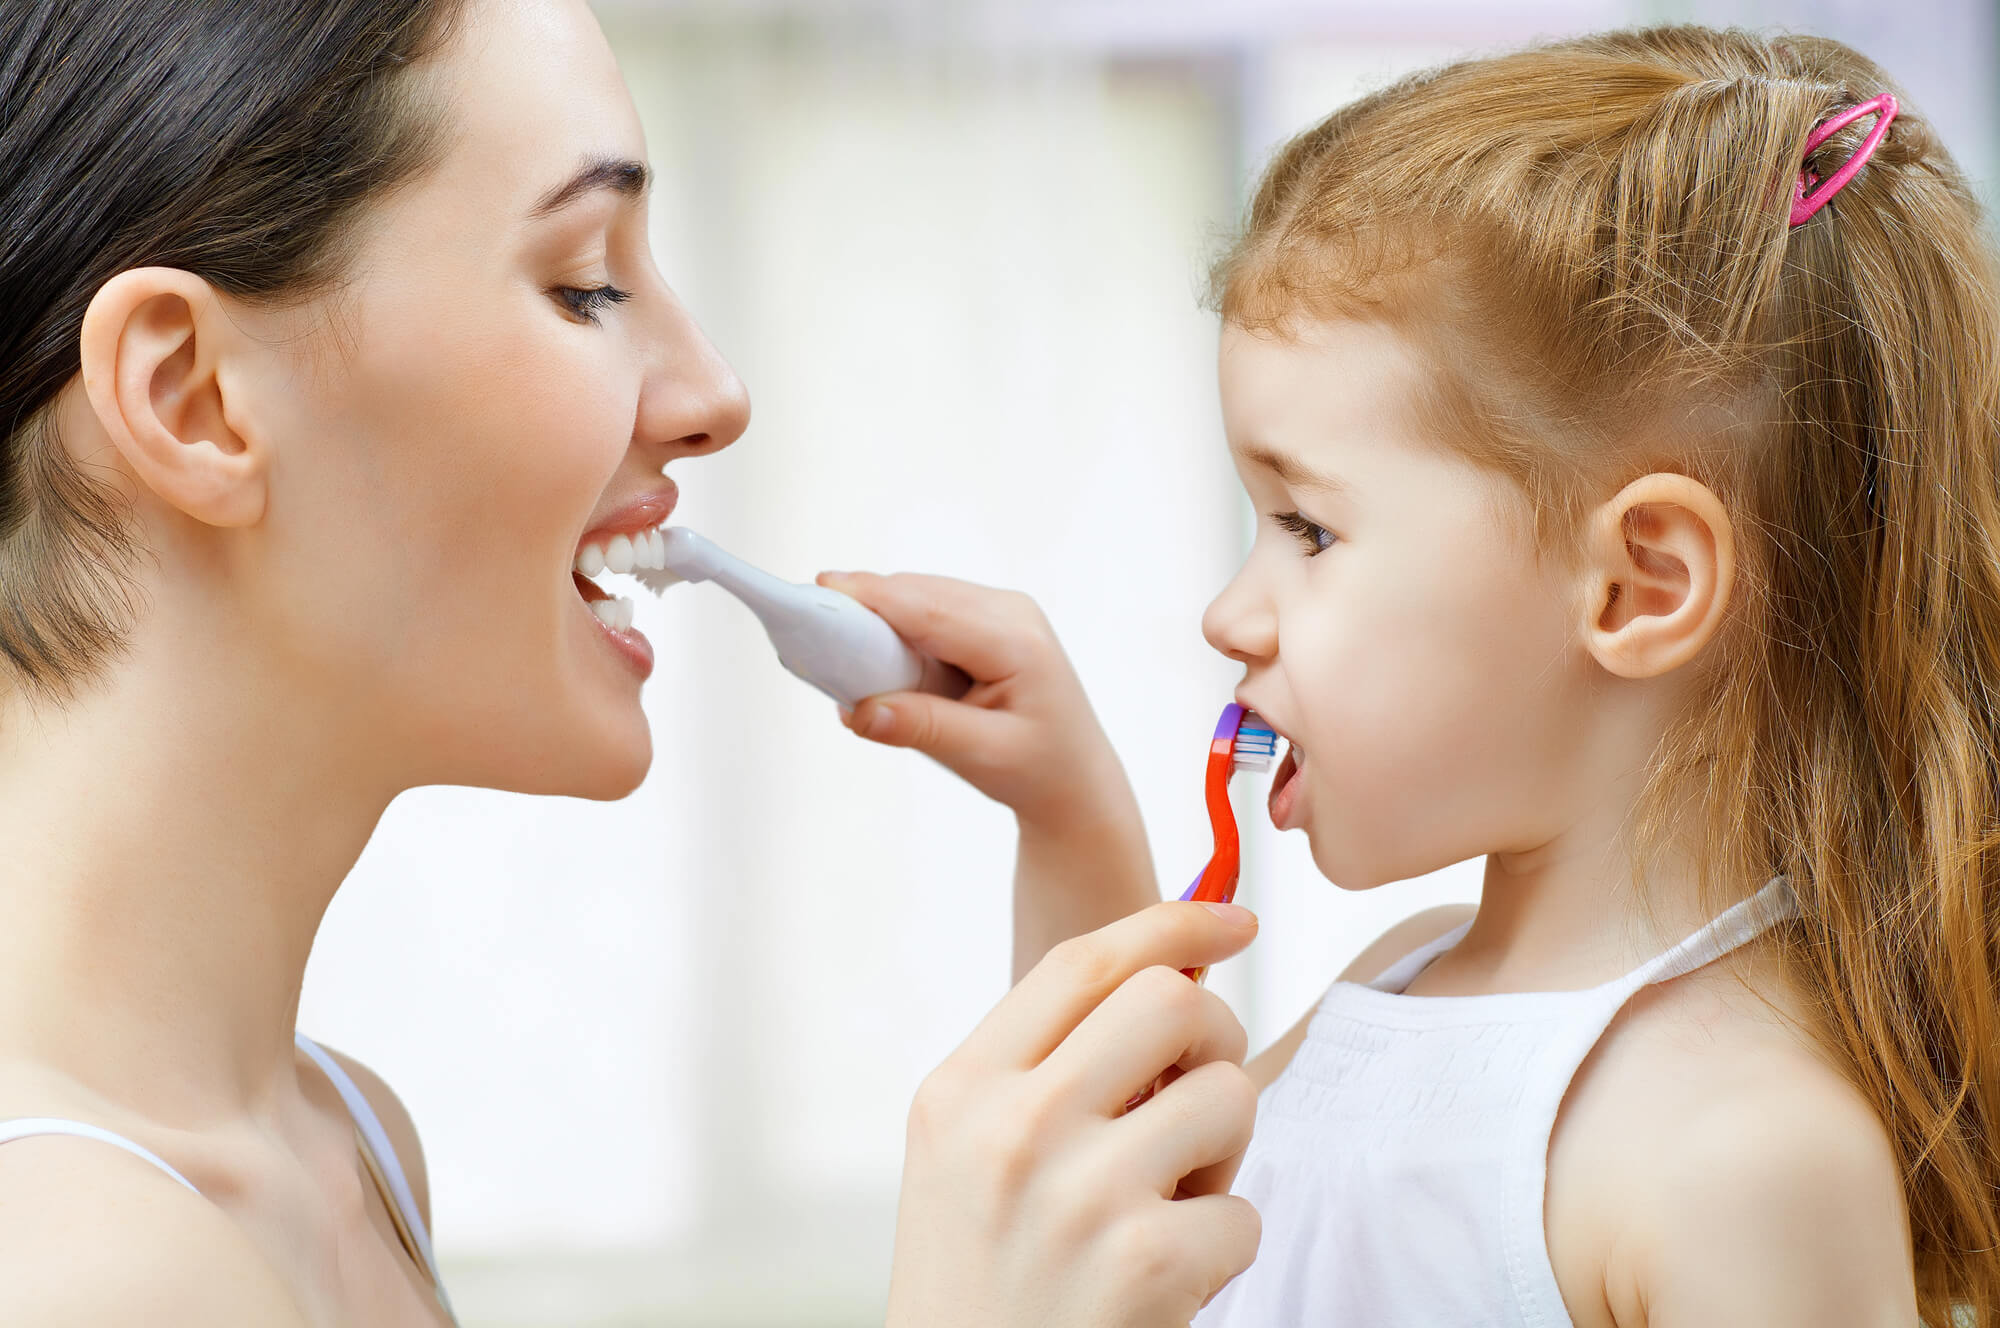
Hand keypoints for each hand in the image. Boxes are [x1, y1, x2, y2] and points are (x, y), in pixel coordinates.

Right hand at [816, 572, 1136, 838]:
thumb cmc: (1038, 770)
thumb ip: (921, 727)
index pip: (929, 609)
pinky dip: (895, 627)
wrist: (1075, 780)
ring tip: (833, 643)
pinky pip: (928, 610)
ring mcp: (1002, 612)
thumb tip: (858, 710)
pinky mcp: (987, 621)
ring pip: (920, 597)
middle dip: (864, 607)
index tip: (820, 590)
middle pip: (919, 594)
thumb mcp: (981, 755)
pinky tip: (871, 653)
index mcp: (1016, 641)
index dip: (872, 597)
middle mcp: (1011, 613)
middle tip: (807, 623)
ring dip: (878, 617)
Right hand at [885, 900, 1262, 1327]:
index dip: (1173, 920)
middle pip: (1172, 1000)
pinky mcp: (1148, 1265)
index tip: (1233, 918)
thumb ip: (1045, 1063)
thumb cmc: (978, 1276)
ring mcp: (1082, 1194)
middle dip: (1213, 1034)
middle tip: (1196, 1089)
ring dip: (1222, 1150)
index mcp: (963, 1089)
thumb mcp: (965, 1152)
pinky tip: (1166, 1279)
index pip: (1085, 959)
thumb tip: (1178, 972)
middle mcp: (1014, 1127)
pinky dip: (1222, 1246)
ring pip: (1230, 1095)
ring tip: (1170, 1199)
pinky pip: (1243, 1211)